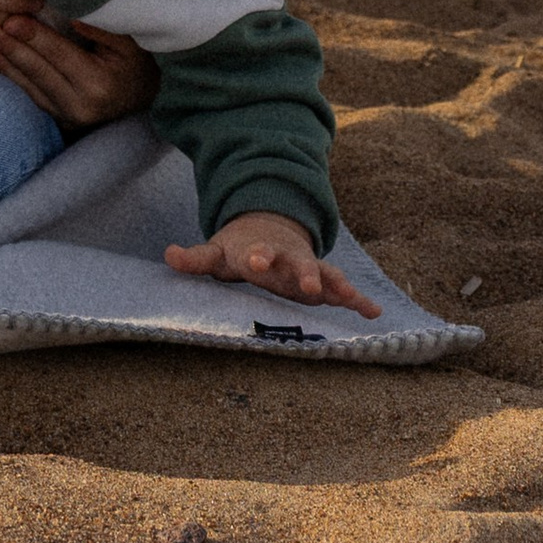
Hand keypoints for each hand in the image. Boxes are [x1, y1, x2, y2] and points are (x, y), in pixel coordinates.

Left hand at [0, 15, 158, 131]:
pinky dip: (12, 78)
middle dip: (11, 49)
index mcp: (98, 84)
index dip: (35, 37)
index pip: (59, 55)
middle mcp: (81, 105)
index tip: (12, 19)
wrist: (145, 100)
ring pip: (30, 86)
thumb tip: (70, 14)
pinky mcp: (59, 119)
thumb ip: (101, 28)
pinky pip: (31, 95)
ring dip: (4, 64)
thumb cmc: (136, 64)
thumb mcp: (129, 43)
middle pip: (39, 72)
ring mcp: (68, 116)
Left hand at [163, 209, 381, 313]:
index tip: (255, 260)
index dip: (257, 255)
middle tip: (310, 287)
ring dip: (337, 286)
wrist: (270, 229)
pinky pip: (343, 290)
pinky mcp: (323, 281)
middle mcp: (287, 259)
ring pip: (325, 274)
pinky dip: (359, 300)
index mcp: (260, 251)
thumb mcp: (217, 253)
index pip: (257, 252)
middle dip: (304, 274)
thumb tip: (167, 255)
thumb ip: (195, 258)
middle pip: (297, 264)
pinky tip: (375, 313)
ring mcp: (308, 268)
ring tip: (351, 299)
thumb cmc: (239, 250)